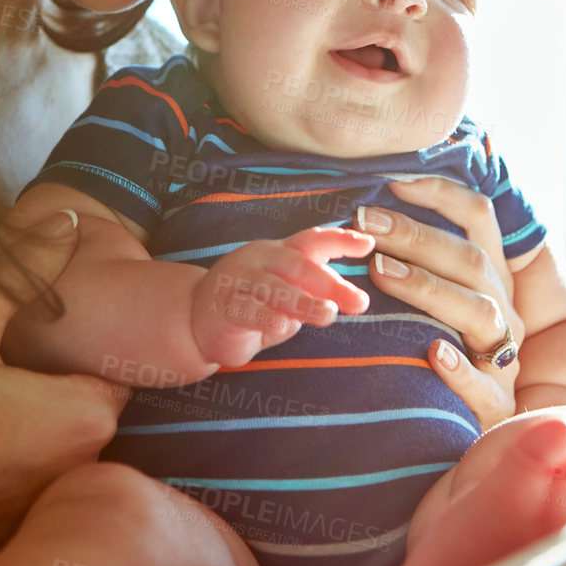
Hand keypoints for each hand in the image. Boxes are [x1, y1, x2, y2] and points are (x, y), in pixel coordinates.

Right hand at [0, 211, 125, 565]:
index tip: (43, 327)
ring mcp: (47, 502)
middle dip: (54, 373)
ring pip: (58, 437)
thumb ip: (22, 276)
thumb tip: (65, 222)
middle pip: (89, 398)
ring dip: (31, 414)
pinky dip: (7, 453)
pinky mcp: (15, 527)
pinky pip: (28, 475)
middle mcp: (79, 468)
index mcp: (81, 418)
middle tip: (1, 357)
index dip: (84, 336)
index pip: (118, 361)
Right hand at [193, 226, 375, 366]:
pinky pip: (248, 311)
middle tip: (359, 302)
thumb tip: (351, 297)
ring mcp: (239, 281)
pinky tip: (285, 325)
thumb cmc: (252, 305)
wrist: (196, 320)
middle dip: (331, 283)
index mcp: (279, 252)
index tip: (369, 244)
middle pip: (299, 265)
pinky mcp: (224, 307)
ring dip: (304, 302)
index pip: (313, 240)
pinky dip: (267, 317)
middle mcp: (260, 260)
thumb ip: (312, 291)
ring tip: (329, 315)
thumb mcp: (287, 294)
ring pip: (276, 288)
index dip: (340, 240)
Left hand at [354, 176, 523, 430]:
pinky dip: (458, 368)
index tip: (394, 182)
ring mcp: (503, 357)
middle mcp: (504, 309)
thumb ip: (420, 261)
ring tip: (382, 273)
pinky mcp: (495, 403)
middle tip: (365, 223)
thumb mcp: (439, 299)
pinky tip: (432, 353)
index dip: (442, 193)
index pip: (479, 218)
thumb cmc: (442, 350)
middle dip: (416, 236)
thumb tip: (369, 211)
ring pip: (479, 312)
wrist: (473, 426)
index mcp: (491, 277)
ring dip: (429, 288)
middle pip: (470, 261)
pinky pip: (482, 385)